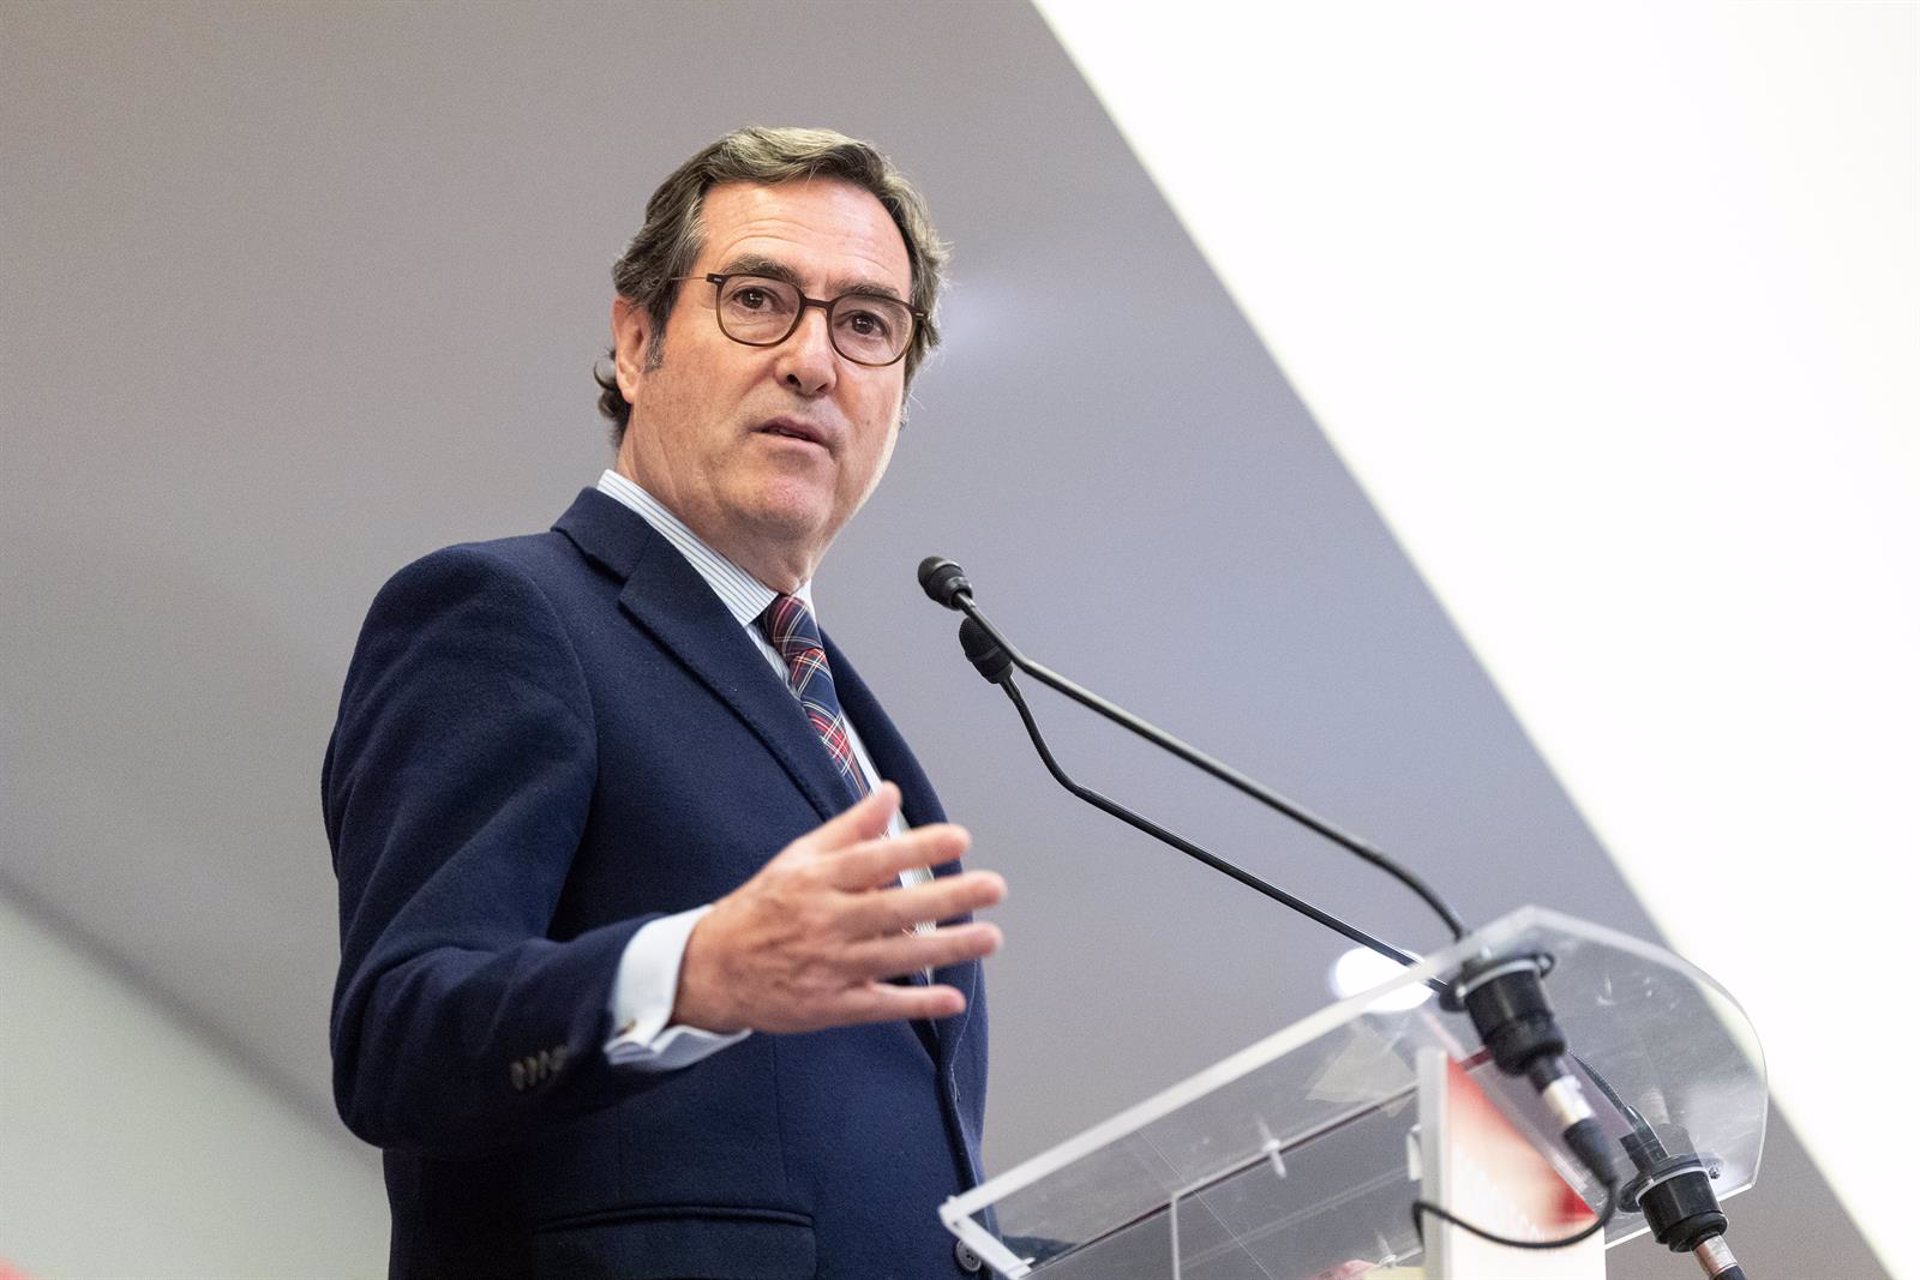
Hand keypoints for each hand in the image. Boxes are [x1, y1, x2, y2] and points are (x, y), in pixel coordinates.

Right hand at [673, 783, 1004, 1034]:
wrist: (712, 969)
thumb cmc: (763, 908)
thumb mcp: (798, 858)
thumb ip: (850, 828)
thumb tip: (890, 794)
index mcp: (817, 880)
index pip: (873, 859)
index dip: (916, 847)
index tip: (958, 838)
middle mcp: (825, 921)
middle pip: (893, 910)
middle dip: (948, 898)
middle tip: (992, 887)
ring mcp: (829, 966)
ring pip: (895, 958)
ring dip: (946, 949)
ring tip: (989, 938)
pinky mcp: (830, 1005)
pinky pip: (879, 1005)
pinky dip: (915, 1004)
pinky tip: (951, 1000)